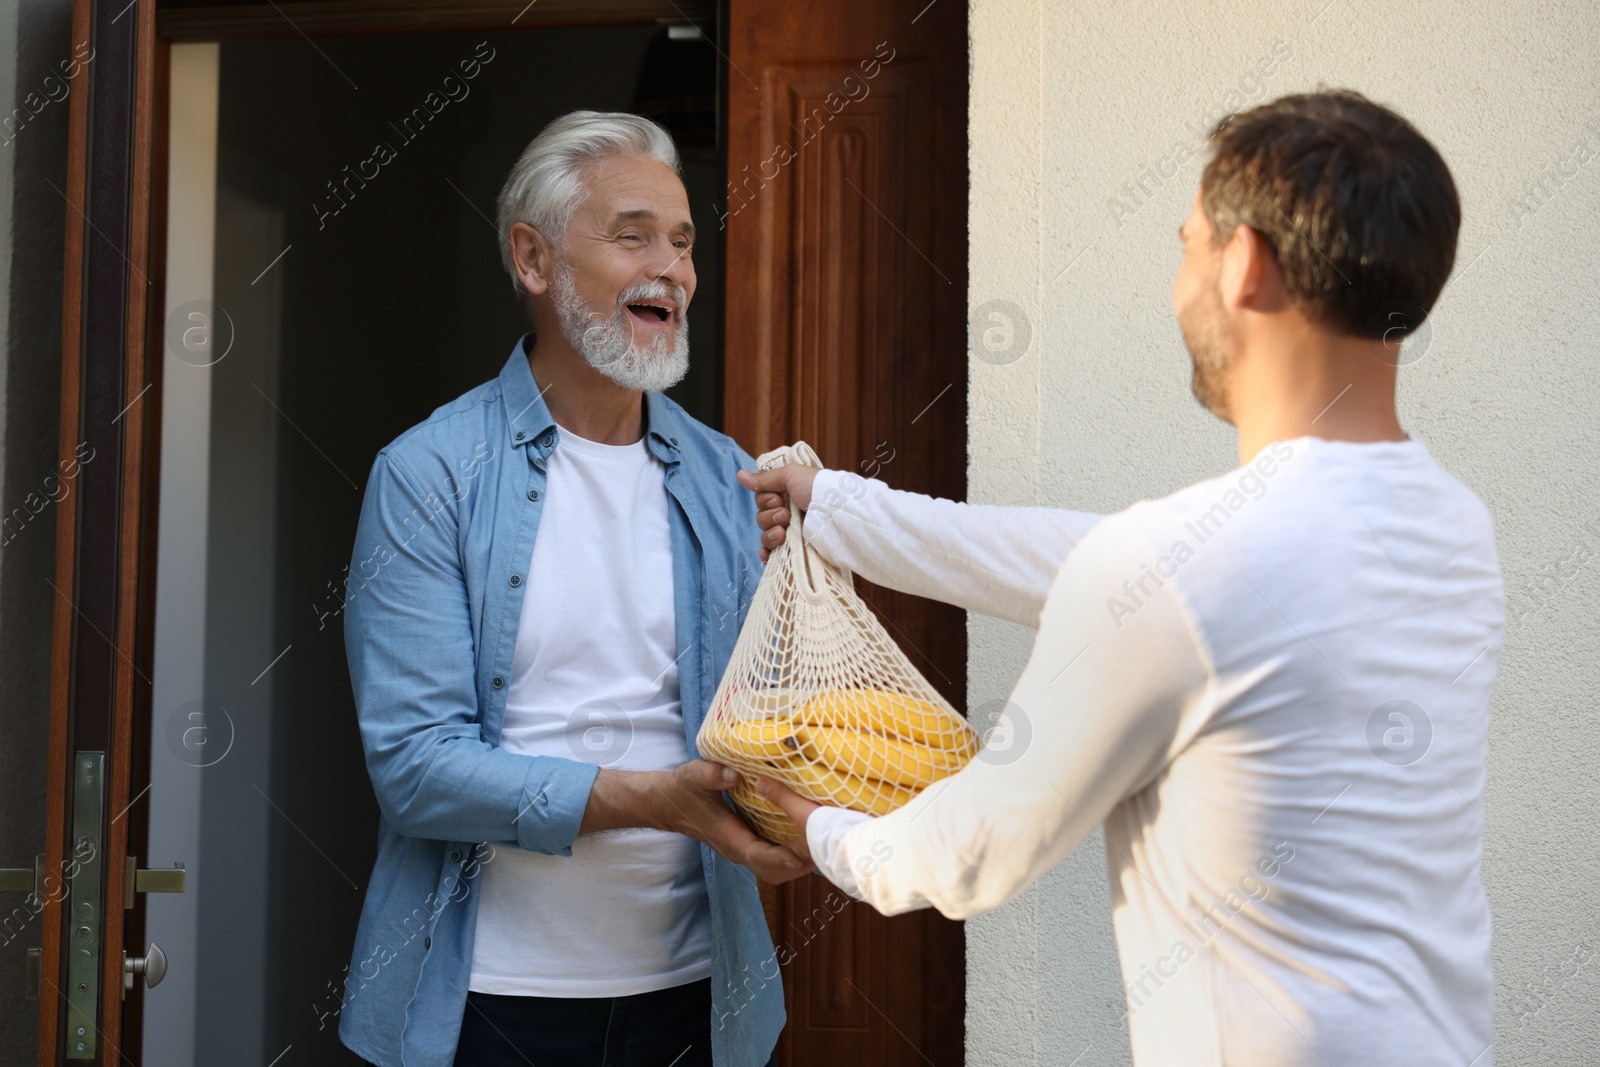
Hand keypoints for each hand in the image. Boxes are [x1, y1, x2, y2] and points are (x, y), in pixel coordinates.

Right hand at [650, 761, 810, 883]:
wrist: (667, 804)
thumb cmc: (681, 790)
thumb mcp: (692, 776)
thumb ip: (710, 775)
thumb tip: (734, 774)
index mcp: (727, 837)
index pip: (757, 855)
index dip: (780, 857)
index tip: (801, 854)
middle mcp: (736, 849)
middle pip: (772, 870)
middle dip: (798, 864)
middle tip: (823, 849)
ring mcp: (741, 849)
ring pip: (773, 869)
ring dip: (797, 862)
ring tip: (822, 846)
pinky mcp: (746, 844)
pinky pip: (772, 858)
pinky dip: (791, 854)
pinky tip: (808, 839)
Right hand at [735, 465, 821, 561]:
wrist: (836, 514)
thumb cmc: (817, 489)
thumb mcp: (791, 475)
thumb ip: (765, 478)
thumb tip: (740, 475)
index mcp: (787, 495)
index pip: (762, 500)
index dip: (765, 500)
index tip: (779, 498)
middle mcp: (788, 513)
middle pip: (761, 518)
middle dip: (770, 516)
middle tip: (787, 514)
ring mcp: (791, 533)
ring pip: (765, 536)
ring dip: (770, 534)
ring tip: (784, 532)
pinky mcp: (794, 550)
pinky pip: (771, 554)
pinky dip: (767, 554)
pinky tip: (768, 555)